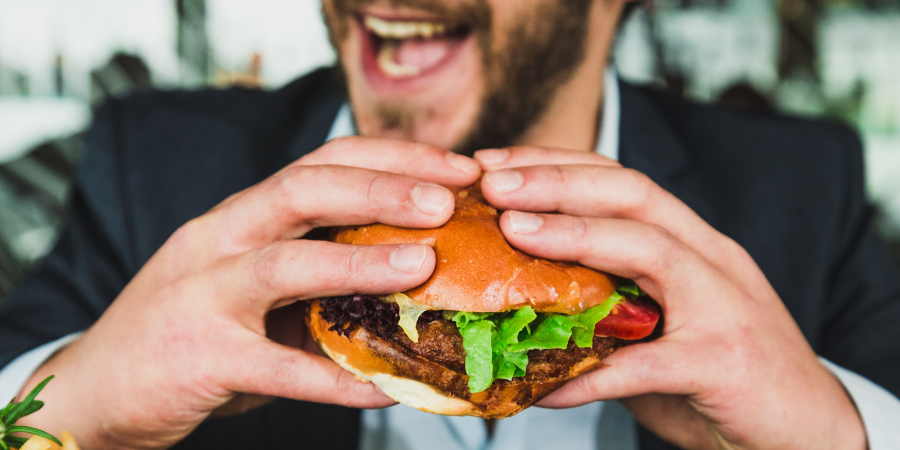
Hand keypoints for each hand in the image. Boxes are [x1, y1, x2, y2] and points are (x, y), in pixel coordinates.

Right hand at [19, 137, 480, 449]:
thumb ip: (316, 278)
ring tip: (423, 265)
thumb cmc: (190, 330)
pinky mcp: (199, 357)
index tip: (456, 168)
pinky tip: (387, 388)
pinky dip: (336, 380)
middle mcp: (219, 239)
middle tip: (448, 198)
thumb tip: (414, 282)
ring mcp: (202, 295)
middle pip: (302, 189)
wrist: (95, 388)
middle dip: (381, 187)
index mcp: (241, 216)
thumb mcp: (251, 287)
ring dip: (359, 262)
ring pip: (284, 264)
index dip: (392, 159)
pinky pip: (278, 369)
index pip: (322, 162)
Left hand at [475, 147, 865, 449]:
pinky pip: (646, 364)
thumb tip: (524, 302)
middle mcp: (712, 260)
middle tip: (492, 182)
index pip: (622, 181)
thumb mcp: (665, 323)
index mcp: (693, 244)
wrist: (811, 432)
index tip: (496, 165)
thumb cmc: (725, 375)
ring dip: (575, 234)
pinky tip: (543, 385)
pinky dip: (591, 373)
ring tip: (513, 231)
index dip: (557, 164)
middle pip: (633, 194)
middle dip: (558, 180)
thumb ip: (611, 306)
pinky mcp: (725, 363)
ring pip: (649, 248)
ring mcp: (724, 306)